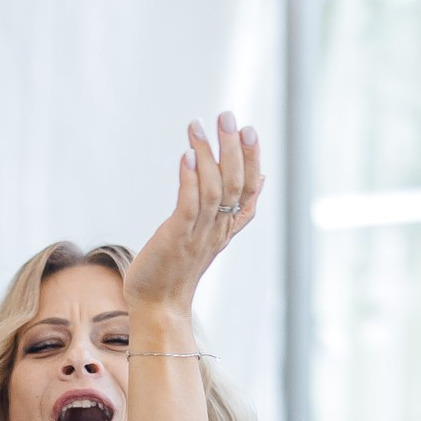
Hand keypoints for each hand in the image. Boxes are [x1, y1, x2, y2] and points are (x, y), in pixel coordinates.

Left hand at [123, 112, 263, 313]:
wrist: (158, 305)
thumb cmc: (178, 268)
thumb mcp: (212, 234)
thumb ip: (236, 209)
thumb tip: (263, 179)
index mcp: (228, 227)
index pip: (249, 189)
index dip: (252, 159)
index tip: (250, 130)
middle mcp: (218, 229)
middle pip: (235, 184)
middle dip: (233, 148)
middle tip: (228, 116)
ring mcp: (198, 234)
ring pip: (214, 189)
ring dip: (208, 155)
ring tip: (199, 126)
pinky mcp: (177, 239)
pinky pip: (188, 206)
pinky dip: (189, 179)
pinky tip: (186, 155)